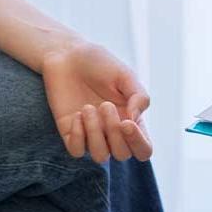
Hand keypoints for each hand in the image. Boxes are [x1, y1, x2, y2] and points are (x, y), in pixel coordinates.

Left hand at [41, 40, 151, 163]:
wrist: (67, 55)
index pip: (143, 149)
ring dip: (95, 133)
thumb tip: (135, 121)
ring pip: (100, 156)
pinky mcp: (70, 133)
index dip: (139, 143)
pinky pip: (77, 151)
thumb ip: (139, 96)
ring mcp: (91, 134)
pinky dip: (78, 135)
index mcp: (130, 119)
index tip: (126, 123)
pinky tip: (77, 114)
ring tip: (88, 107)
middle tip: (105, 105)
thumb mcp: (125, 75)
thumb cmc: (99, 63)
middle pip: (122, 154)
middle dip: (114, 132)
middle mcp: (112, 131)